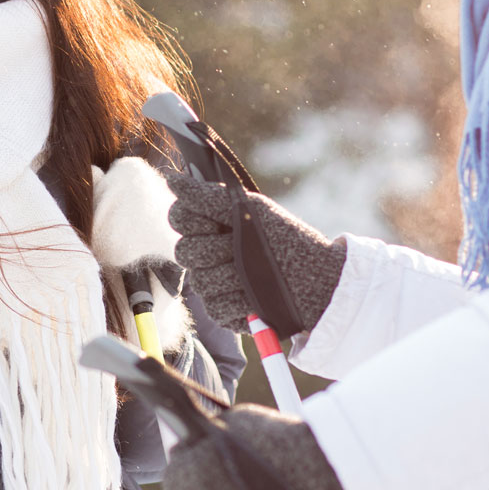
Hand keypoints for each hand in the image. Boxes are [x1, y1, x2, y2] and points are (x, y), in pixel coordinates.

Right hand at [164, 173, 345, 336]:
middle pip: (184, 251)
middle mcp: (206, 253)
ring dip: (235, 276)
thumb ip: (207, 197)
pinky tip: (259, 298)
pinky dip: (242, 301)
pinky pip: (216, 306)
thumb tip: (171, 178)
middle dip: (219, 248)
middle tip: (245, 246)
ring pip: (201, 281)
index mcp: (212, 225)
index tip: (222, 220)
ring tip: (260, 274)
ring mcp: (212, 283)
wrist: (317, 279)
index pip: (179, 217)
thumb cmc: (286, 239)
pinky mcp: (222, 311)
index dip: (196, 219)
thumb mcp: (251, 210)